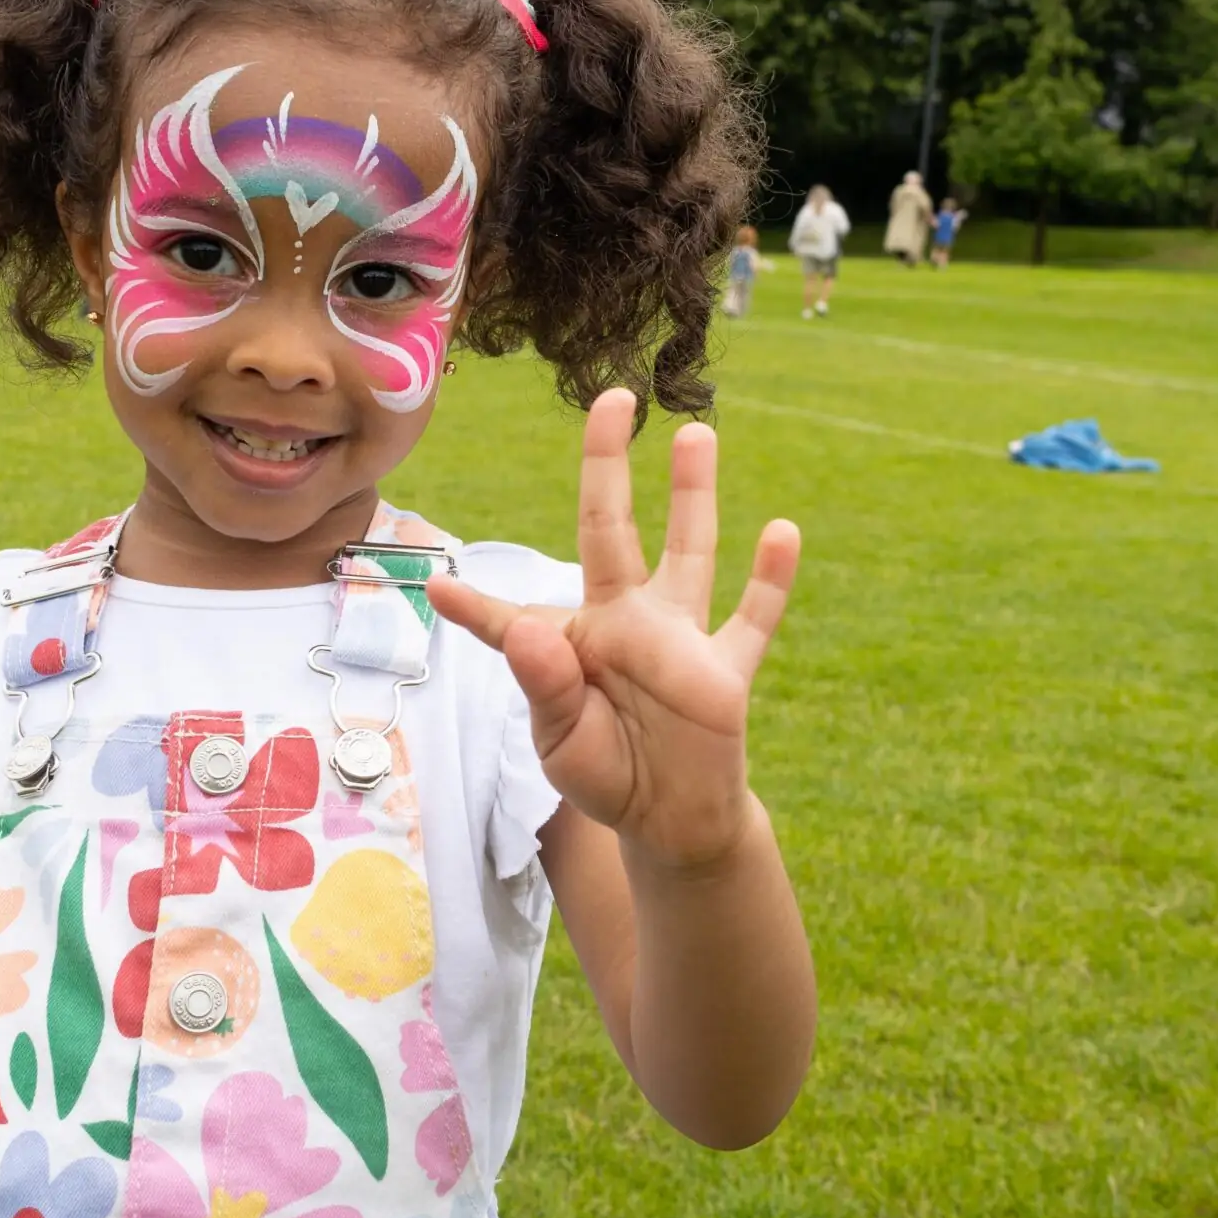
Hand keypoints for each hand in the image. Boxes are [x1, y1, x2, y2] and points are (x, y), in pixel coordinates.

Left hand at [428, 388, 798, 873]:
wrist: (669, 818)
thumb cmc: (603, 771)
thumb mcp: (560, 742)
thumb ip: (545, 687)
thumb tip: (529, 634)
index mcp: (569, 640)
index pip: (510, 617)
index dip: (473, 607)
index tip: (434, 589)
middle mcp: (624, 621)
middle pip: (609, 527)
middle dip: (607, 463)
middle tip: (611, 399)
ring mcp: (678, 639)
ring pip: (690, 550)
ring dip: (694, 493)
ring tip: (695, 433)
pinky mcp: (724, 670)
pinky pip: (753, 618)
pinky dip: (770, 580)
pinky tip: (783, 532)